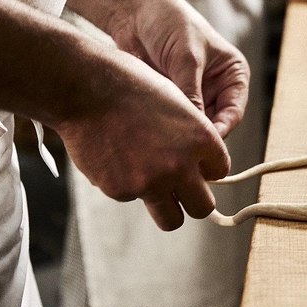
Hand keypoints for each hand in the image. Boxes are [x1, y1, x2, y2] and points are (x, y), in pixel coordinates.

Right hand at [56, 50, 231, 231]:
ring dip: (167, 208)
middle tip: (182, 190)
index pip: (220, 171)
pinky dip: (129, 185)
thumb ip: (192, 137)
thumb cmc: (132, 86)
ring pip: (172, 220)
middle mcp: (180, 165)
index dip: (207, 169)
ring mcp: (150, 183)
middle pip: (203, 208)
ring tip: (153, 185)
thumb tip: (196, 164)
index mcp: (200, 139)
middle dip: (195, 200)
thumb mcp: (176, 103)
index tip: (196, 166)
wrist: (86, 88)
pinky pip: (134, 199)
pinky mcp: (120, 192)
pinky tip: (117, 158)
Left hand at [105, 0, 249, 137]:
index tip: (202, 145)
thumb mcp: (186, 58)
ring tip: (164, 141)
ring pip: (191, 124)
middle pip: (213, 123)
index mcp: (232, 74)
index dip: (220, 130)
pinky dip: (164, 125)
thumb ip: (191, 94)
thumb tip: (194, 130)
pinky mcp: (170, 96)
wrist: (135, 9)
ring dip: (180, 131)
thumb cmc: (169, 22)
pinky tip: (152, 132)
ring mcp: (193, 93)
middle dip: (198, 134)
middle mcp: (216, 87)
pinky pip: (171, 118)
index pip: (233, 112)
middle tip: (180, 149)